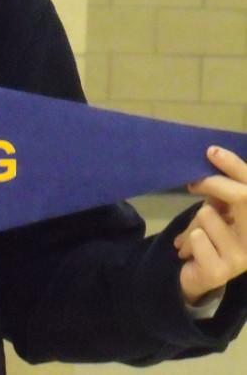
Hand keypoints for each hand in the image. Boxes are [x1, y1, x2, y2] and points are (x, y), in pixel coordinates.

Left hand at [174, 146, 246, 305]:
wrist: (199, 277)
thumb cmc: (212, 237)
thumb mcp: (219, 210)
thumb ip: (221, 192)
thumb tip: (212, 157)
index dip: (235, 166)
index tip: (211, 150)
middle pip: (243, 197)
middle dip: (214, 184)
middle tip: (192, 183)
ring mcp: (244, 257)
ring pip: (208, 215)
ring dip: (193, 222)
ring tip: (195, 236)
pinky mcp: (222, 271)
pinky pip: (197, 237)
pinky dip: (187, 240)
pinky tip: (189, 252)